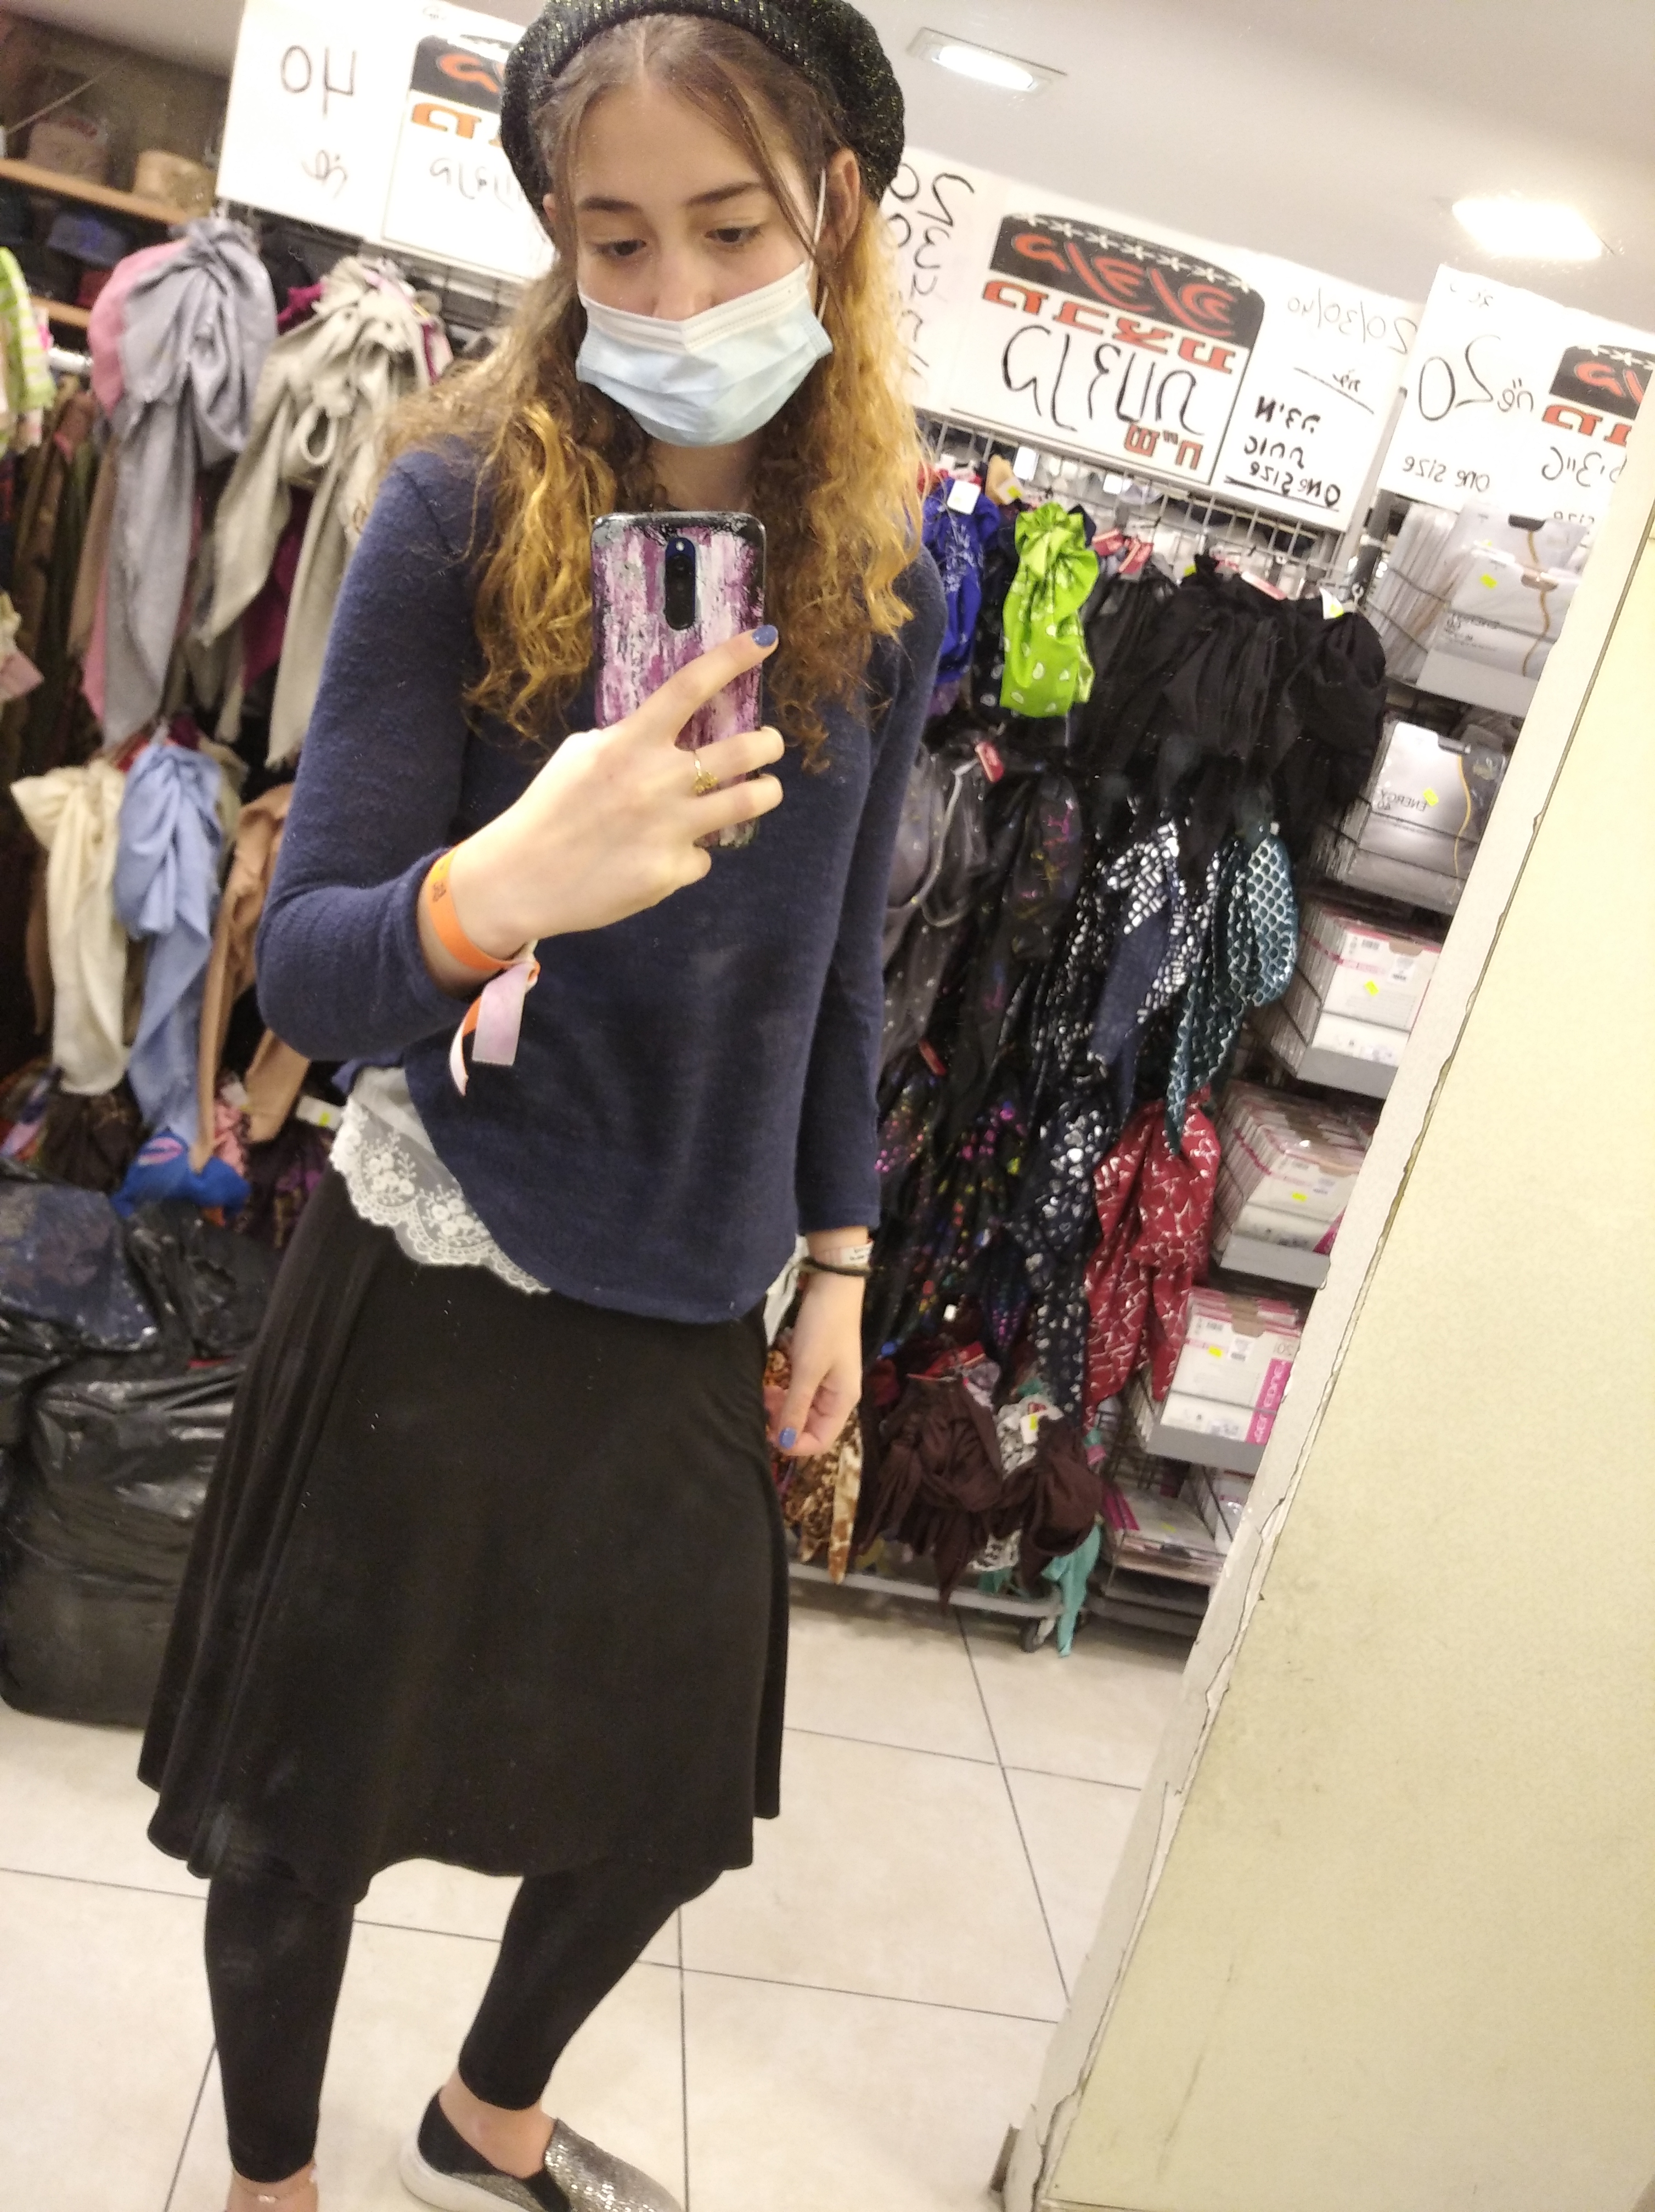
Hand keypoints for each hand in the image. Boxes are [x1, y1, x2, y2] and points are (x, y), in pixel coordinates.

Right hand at [434, 630, 783, 969]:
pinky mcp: (671, 871)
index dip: (733, 658)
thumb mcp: (581, 755)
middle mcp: (657, 780)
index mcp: (631, 742)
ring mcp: (669, 828)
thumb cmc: (550, 810)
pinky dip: (693, 853)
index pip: (691, 687)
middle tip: (769, 744)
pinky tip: (665, 856)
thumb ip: (626, 740)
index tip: (765, 639)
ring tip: (764, 790)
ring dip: (766, 792)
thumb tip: (665, 733)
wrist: (521, 878)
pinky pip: (704, 855)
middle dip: (769, 743)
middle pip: (743, 749)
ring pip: (748, 802)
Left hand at [770, 1268, 864, 1458]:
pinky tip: (772, 1385)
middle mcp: (839, 1397)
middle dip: (786, 1424)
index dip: (795, 1444)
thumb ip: (796, 1407)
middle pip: (812, 1427)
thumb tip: (785, 1442)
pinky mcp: (818, 1369)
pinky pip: (801, 1394)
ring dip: (783, 1409)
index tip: (768, 1433)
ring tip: (764, 1394)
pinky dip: (786, 1395)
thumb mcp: (807, 1369)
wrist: (833, 1287)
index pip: (821, 1441)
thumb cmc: (823, 1328)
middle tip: (762, 1408)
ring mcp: (829, 1383)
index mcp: (843, 1401)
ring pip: (804, 1411)